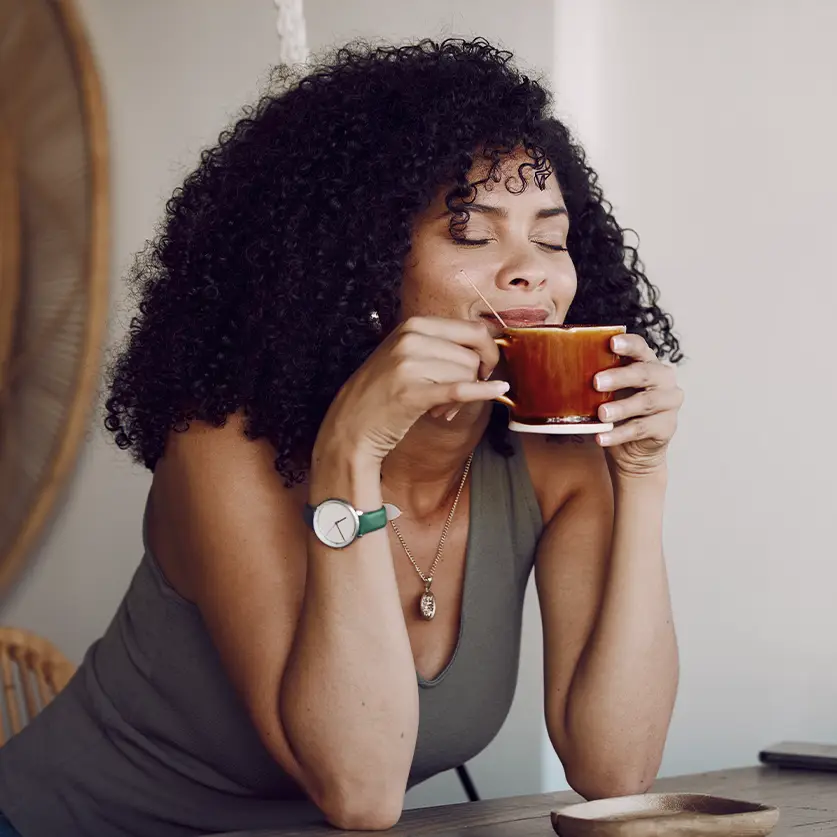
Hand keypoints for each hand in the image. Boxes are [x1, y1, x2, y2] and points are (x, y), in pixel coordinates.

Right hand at [317, 316, 505, 463]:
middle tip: (453, 397)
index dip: (488, 350)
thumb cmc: (383, 392)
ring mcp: (409, 364)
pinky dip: (482, 392)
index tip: (486, 368)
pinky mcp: (411, 392)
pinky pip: (460, 389)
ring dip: (462, 397)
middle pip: (472, 355)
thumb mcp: (406, 354)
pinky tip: (498, 391)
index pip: (472, 329)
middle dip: (473, 378)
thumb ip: (440, 345)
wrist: (351, 425)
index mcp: (414, 325)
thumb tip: (488, 347)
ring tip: (439, 407)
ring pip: (467, 374)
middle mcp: (411, 339)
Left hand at [593, 333, 682, 476]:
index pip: (641, 347)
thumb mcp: (607, 392)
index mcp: (647, 362)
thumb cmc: (617, 410)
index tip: (611, 342)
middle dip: (619, 377)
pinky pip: (641, 429)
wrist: (633, 449)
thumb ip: (595, 377)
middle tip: (596, 382)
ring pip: (645, 402)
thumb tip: (558, 366)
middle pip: (644, 373)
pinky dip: (619, 434)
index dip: (628, 344)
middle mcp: (663, 379)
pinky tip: (601, 437)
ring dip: (621, 408)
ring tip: (601, 414)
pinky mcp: (667, 426)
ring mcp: (669, 403)